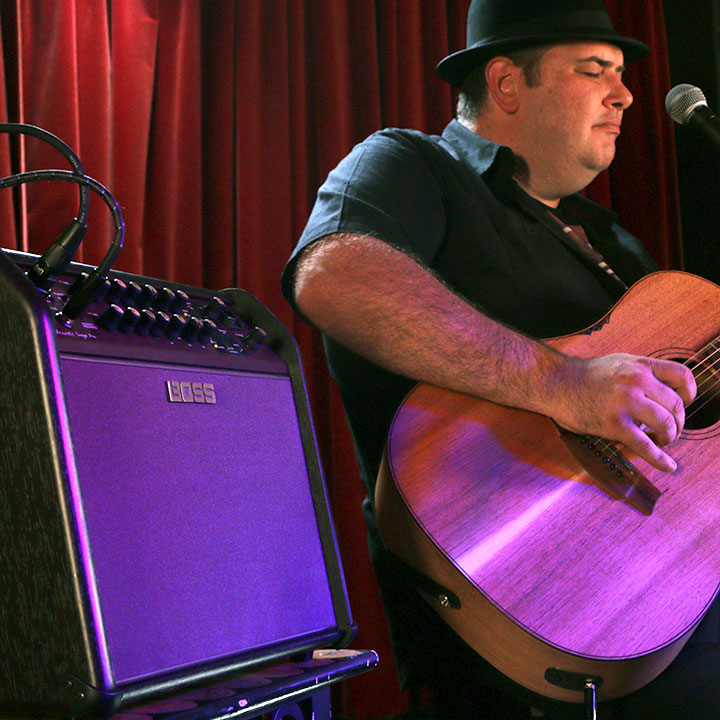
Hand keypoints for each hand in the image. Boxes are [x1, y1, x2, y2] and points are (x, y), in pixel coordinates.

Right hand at [550, 353, 696, 471]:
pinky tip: (667, 465)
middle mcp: (636, 381)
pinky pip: (645, 445)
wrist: (556, 383)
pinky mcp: (614, 423)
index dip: (689, 393)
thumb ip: (642, 372)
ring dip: (669, 437)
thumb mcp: (619, 362)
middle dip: (679, 422)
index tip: (684, 404)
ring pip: (666, 424)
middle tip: (669, 430)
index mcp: (640, 366)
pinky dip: (660, 459)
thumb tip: (665, 389)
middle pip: (677, 405)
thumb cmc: (585, 376)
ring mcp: (625, 402)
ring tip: (662, 441)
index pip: (682, 377)